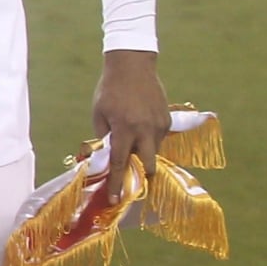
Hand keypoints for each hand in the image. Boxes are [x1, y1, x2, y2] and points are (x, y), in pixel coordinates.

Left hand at [93, 49, 169, 187]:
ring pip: (154, 151)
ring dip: (144, 153)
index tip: (116, 199)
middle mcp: (145, 130)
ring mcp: (160, 125)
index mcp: (125, 129)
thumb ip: (104, 138)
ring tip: (131, 137)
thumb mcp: (99, 114)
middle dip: (142, 175)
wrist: (133, 66)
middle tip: (133, 177)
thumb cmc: (110, 90)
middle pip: (149, 165)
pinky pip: (159, 138)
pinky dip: (149, 139)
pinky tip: (139, 126)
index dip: (117, 183)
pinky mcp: (167, 120)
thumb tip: (106, 158)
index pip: (120, 163)